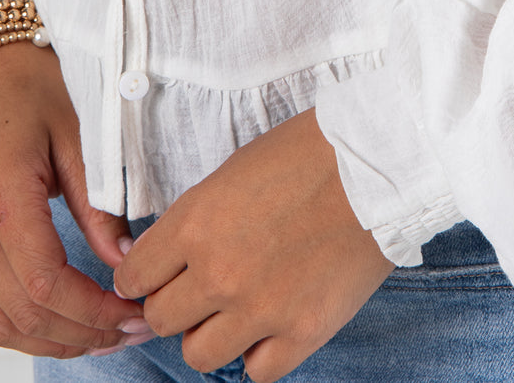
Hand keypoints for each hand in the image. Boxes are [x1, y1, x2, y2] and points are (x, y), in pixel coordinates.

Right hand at [0, 36, 153, 358]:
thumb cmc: (34, 89)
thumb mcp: (80, 134)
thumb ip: (99, 203)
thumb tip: (127, 261)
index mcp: (3, 198)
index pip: (45, 284)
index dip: (92, 310)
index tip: (134, 312)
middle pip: (23, 314)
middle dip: (82, 333)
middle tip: (133, 329)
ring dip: (53, 341)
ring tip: (105, 336)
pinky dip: (22, 329)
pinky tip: (63, 324)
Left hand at [113, 107, 396, 382]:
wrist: (378, 161)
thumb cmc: (309, 153)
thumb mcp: (234, 172)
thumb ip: (196, 221)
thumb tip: (166, 256)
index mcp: (195, 223)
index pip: (134, 277)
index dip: (145, 276)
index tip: (159, 275)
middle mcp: (217, 273)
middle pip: (161, 319)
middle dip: (177, 303)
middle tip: (203, 288)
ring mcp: (260, 308)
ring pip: (199, 354)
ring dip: (212, 332)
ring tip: (238, 309)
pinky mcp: (302, 332)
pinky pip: (257, 372)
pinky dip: (260, 352)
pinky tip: (273, 324)